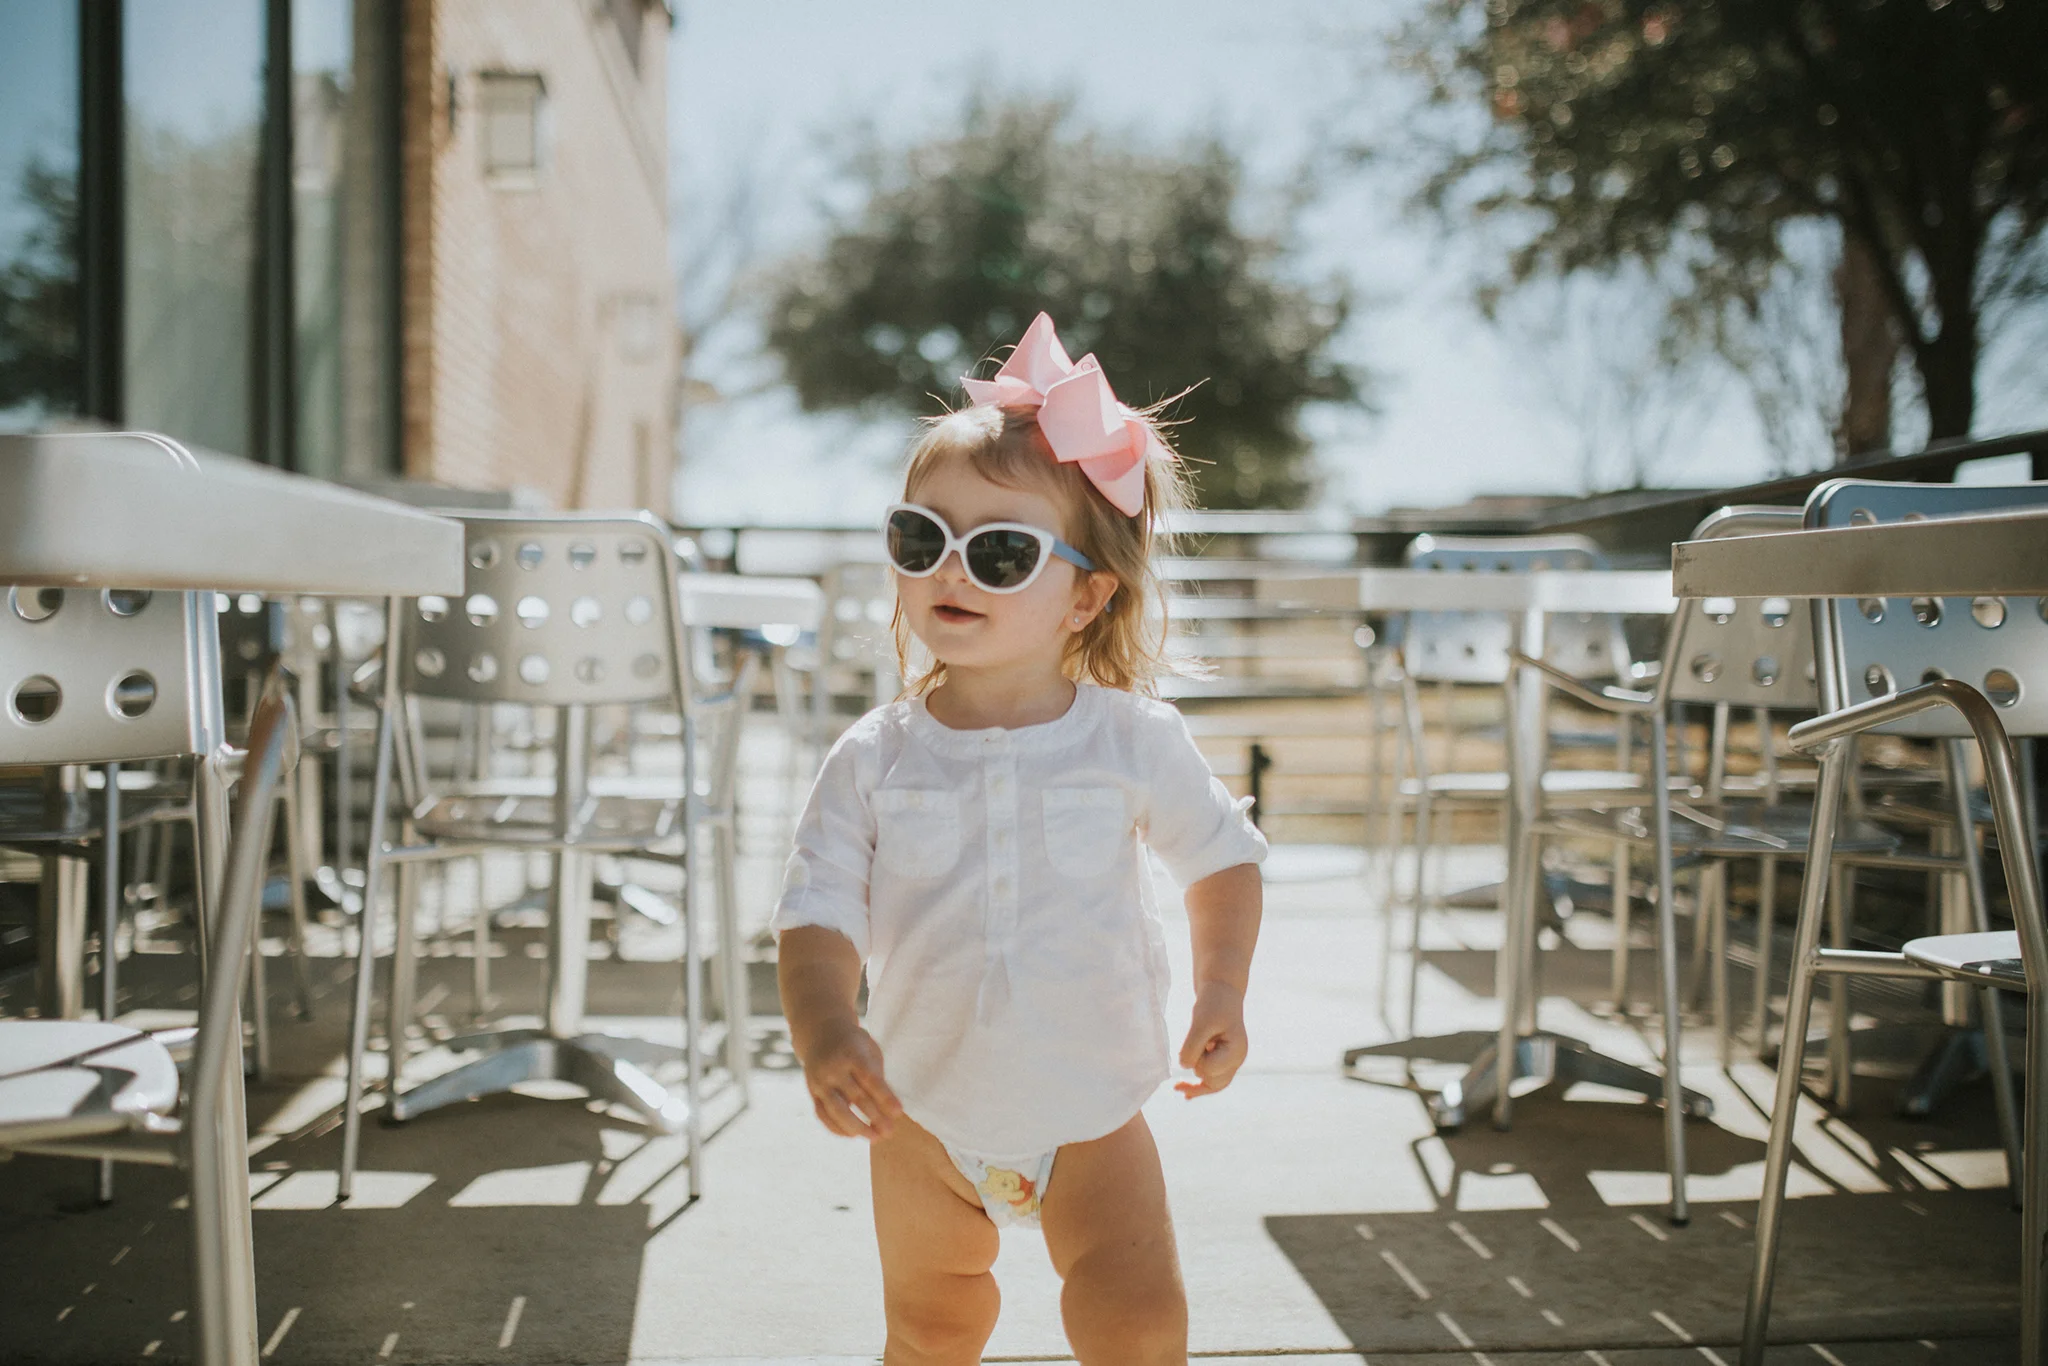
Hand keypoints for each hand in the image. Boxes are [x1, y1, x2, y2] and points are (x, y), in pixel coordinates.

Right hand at [797, 1017, 902, 1139]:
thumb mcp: (869, 1049)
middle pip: (856, 1097)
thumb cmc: (854, 1044)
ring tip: (874, 1138)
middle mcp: (834, 1068)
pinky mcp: (812, 1092)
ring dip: (856, 1128)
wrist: (820, 1033)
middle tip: (890, 1132)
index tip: (899, 1113)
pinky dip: (837, 1128)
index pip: (870, 1079)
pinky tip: (853, 1135)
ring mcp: (820, 1081)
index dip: (885, 1097)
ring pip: (836, 1110)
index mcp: (852, 1054)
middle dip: (875, 1117)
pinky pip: (823, 1115)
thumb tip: (887, 1108)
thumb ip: (876, 1075)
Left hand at [1175, 984, 1247, 1097]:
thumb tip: (1184, 1067)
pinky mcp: (1223, 1060)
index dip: (1197, 1059)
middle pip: (1214, 1082)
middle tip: (1192, 1047)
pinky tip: (1185, 1092)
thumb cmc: (1213, 1004)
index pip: (1211, 1070)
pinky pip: (1212, 1080)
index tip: (1196, 1040)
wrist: (1221, 992)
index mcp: (1236, 1051)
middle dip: (1198, 1069)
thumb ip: (1192, 1046)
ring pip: (1213, 1085)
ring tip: (1178, 1087)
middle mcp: (1237, 1060)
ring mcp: (1231, 1062)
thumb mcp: (1200, 1022)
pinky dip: (1199, 1086)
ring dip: (1196, 1084)